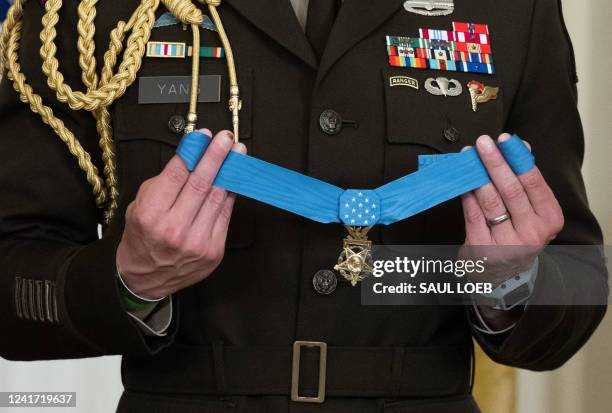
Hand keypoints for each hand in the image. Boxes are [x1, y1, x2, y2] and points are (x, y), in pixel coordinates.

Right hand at [116, 129, 245, 299]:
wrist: (146, 278)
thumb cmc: (143, 238)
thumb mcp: (139, 205)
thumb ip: (164, 182)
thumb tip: (191, 156)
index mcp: (151, 214)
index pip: (177, 174)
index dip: (194, 152)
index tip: (204, 136)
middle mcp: (174, 228)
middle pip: (201, 183)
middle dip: (216, 157)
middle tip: (226, 138)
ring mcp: (196, 242)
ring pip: (217, 198)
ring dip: (230, 171)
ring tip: (237, 153)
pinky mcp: (213, 250)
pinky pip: (225, 215)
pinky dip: (230, 194)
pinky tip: (234, 178)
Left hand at [460, 133, 563, 326]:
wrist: (503, 275)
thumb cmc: (517, 233)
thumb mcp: (530, 211)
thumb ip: (526, 181)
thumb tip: (521, 146)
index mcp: (549, 218)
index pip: (534, 183)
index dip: (518, 160)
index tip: (505, 140)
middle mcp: (532, 232)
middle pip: (511, 190)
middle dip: (495, 163)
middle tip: (483, 143)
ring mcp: (507, 243)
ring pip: (491, 202)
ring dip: (477, 176)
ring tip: (468, 157)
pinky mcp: (483, 249)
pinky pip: (473, 215)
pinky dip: (467, 195)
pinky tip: (462, 181)